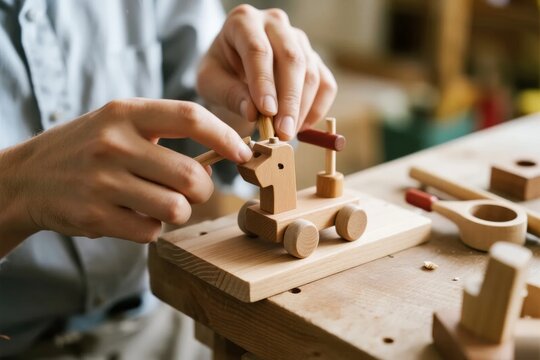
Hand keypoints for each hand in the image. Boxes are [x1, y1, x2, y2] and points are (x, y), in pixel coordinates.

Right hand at [0, 98, 251, 254]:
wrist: (28, 177)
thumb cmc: (87, 147)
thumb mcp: (118, 123)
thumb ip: (164, 131)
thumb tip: (223, 154)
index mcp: (126, 114)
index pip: (190, 118)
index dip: (225, 137)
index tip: (244, 153)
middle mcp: (115, 144)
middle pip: (191, 176)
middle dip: (203, 190)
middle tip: (193, 190)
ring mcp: (103, 182)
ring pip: (176, 208)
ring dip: (177, 212)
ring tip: (158, 204)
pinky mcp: (95, 216)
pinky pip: (150, 231)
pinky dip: (151, 229)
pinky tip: (133, 216)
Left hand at [197, 5, 337, 139]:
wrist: (233, 68)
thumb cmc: (220, 73)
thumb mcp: (210, 83)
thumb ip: (229, 94)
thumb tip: (254, 112)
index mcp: (244, 22)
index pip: (258, 50)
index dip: (264, 82)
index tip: (266, 112)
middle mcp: (275, 24)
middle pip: (291, 59)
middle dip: (289, 100)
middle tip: (283, 132)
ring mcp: (299, 40)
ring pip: (311, 73)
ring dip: (302, 109)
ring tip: (286, 134)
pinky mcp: (314, 59)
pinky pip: (326, 84)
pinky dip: (317, 109)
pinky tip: (300, 127)